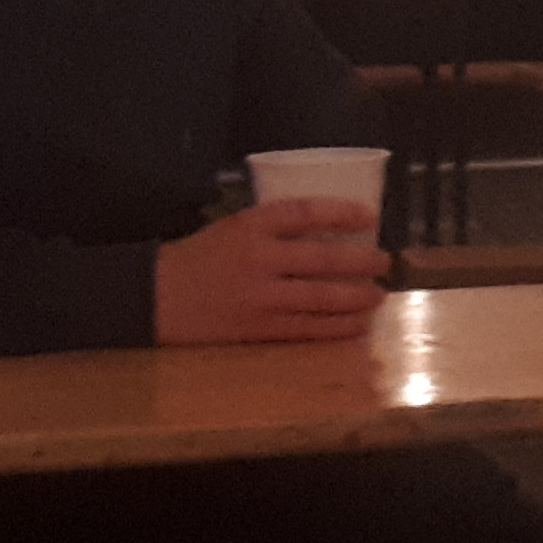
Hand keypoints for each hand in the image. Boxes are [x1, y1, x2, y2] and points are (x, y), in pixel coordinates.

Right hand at [157, 199, 392, 343]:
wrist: (157, 298)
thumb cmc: (198, 258)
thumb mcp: (231, 228)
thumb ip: (272, 228)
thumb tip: (327, 230)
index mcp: (250, 226)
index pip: (305, 213)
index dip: (341, 212)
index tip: (369, 215)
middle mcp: (258, 260)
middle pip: (322, 259)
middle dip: (361, 262)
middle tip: (385, 262)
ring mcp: (260, 298)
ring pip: (320, 298)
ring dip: (356, 297)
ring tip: (378, 295)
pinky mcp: (258, 329)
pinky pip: (306, 330)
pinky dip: (336, 328)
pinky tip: (357, 326)